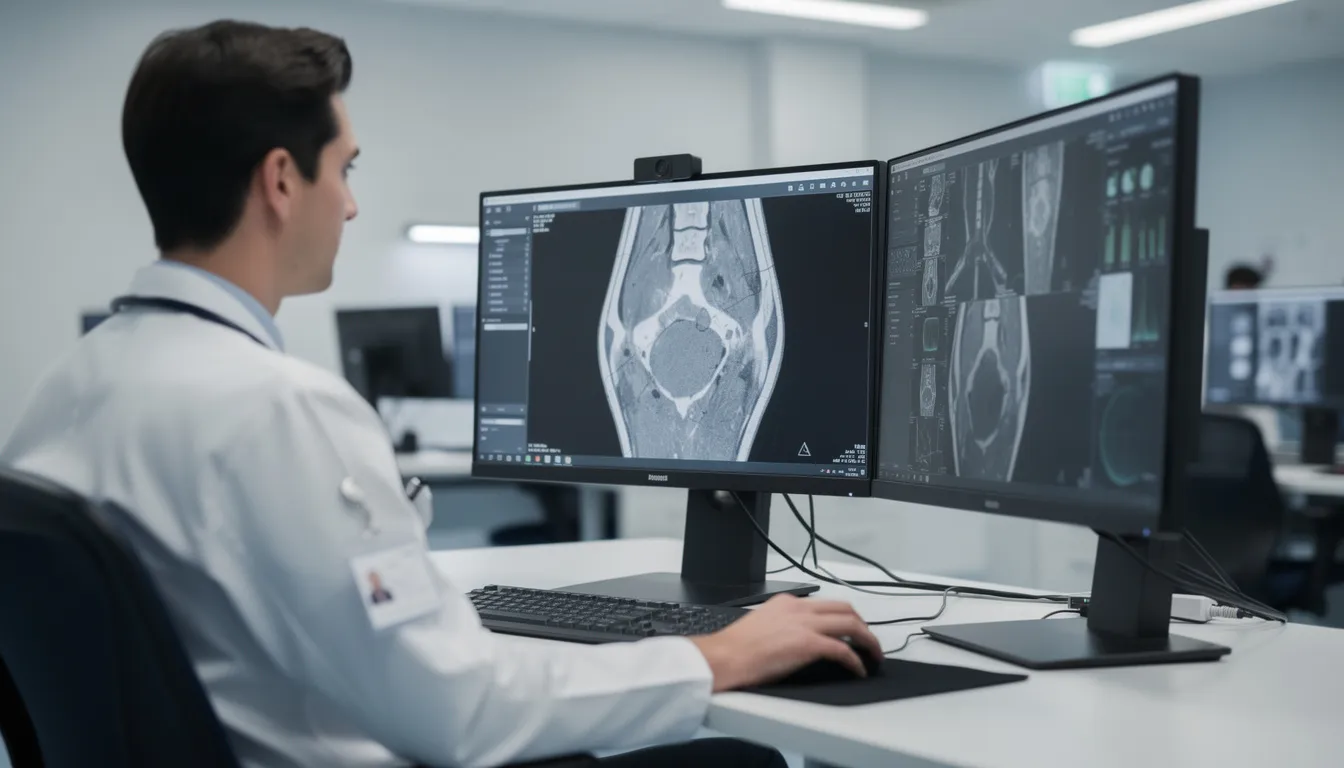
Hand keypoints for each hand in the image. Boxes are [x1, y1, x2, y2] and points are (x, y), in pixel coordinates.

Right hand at [689, 594, 882, 691]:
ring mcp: (805, 625)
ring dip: (868, 640)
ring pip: (851, 624)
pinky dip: (856, 661)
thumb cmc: (734, 648)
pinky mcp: (808, 644)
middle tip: (868, 641)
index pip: (825, 604)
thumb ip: (781, 625)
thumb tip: (794, 639)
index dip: (844, 616)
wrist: (724, 657)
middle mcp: (799, 609)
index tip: (850, 628)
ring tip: (873, 655)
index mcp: (787, 602)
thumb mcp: (761, 623)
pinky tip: (858, 670)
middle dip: (862, 625)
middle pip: (845, 609)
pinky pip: (843, 650)